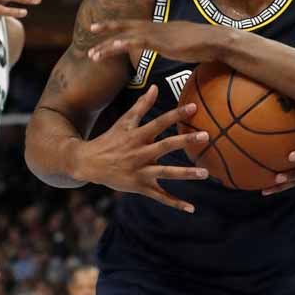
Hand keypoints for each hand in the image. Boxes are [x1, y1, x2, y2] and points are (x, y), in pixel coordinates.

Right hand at [71, 85, 210, 211]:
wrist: (88, 163)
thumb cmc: (109, 140)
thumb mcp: (124, 122)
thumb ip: (141, 105)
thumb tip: (155, 86)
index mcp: (137, 136)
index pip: (159, 122)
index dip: (176, 114)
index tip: (194, 107)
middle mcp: (140, 153)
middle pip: (165, 146)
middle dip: (185, 141)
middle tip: (206, 136)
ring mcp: (140, 172)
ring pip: (166, 172)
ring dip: (186, 173)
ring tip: (205, 173)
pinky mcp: (140, 187)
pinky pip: (160, 196)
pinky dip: (175, 203)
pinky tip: (191, 208)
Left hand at [88, 20, 230, 63]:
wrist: (217, 42)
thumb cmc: (206, 45)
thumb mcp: (186, 44)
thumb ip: (176, 44)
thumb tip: (175, 47)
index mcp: (161, 28)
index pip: (137, 25)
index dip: (121, 26)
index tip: (108, 29)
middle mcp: (156, 27)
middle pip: (126, 25)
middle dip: (107, 28)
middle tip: (90, 29)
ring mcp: (157, 33)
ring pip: (126, 37)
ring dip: (107, 46)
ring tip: (92, 55)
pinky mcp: (160, 42)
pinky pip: (135, 43)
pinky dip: (120, 46)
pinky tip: (108, 50)